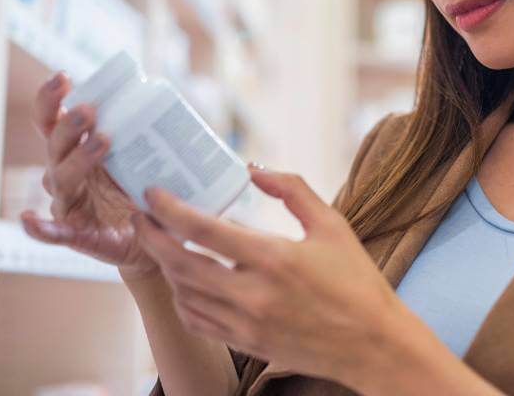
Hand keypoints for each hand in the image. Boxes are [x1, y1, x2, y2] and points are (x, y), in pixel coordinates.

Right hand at [20, 72, 157, 280]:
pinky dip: (40, 226)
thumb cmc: (147, 191)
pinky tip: (28, 218)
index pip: (54, 119)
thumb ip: (149, 135)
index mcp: (77, 149)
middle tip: (89, 110)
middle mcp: (67, 173)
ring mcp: (71, 204)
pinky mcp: (77, 235)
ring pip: (61, 179)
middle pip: (56, 144)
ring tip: (101, 142)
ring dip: (77, 159)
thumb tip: (168, 104)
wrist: (158, 239)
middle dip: (69, 125)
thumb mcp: (149, 158)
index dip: (51, 98)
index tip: (62, 76)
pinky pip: (54, 232)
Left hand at [133, 168, 407, 388]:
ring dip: (165, 267)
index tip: (152, 194)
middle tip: (140, 217)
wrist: (374, 346)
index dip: (168, 209)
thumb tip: (253, 167)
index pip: (202, 230)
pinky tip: (184, 281)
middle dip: (151, 238)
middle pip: (179, 264)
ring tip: (161, 244)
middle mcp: (252, 294)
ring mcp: (246, 324)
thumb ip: (292, 189)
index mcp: (273, 258)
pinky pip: (198, 321)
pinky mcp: (246, 344)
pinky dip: (182, 299)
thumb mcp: (332, 225)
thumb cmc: (357, 282)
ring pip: (184, 294)